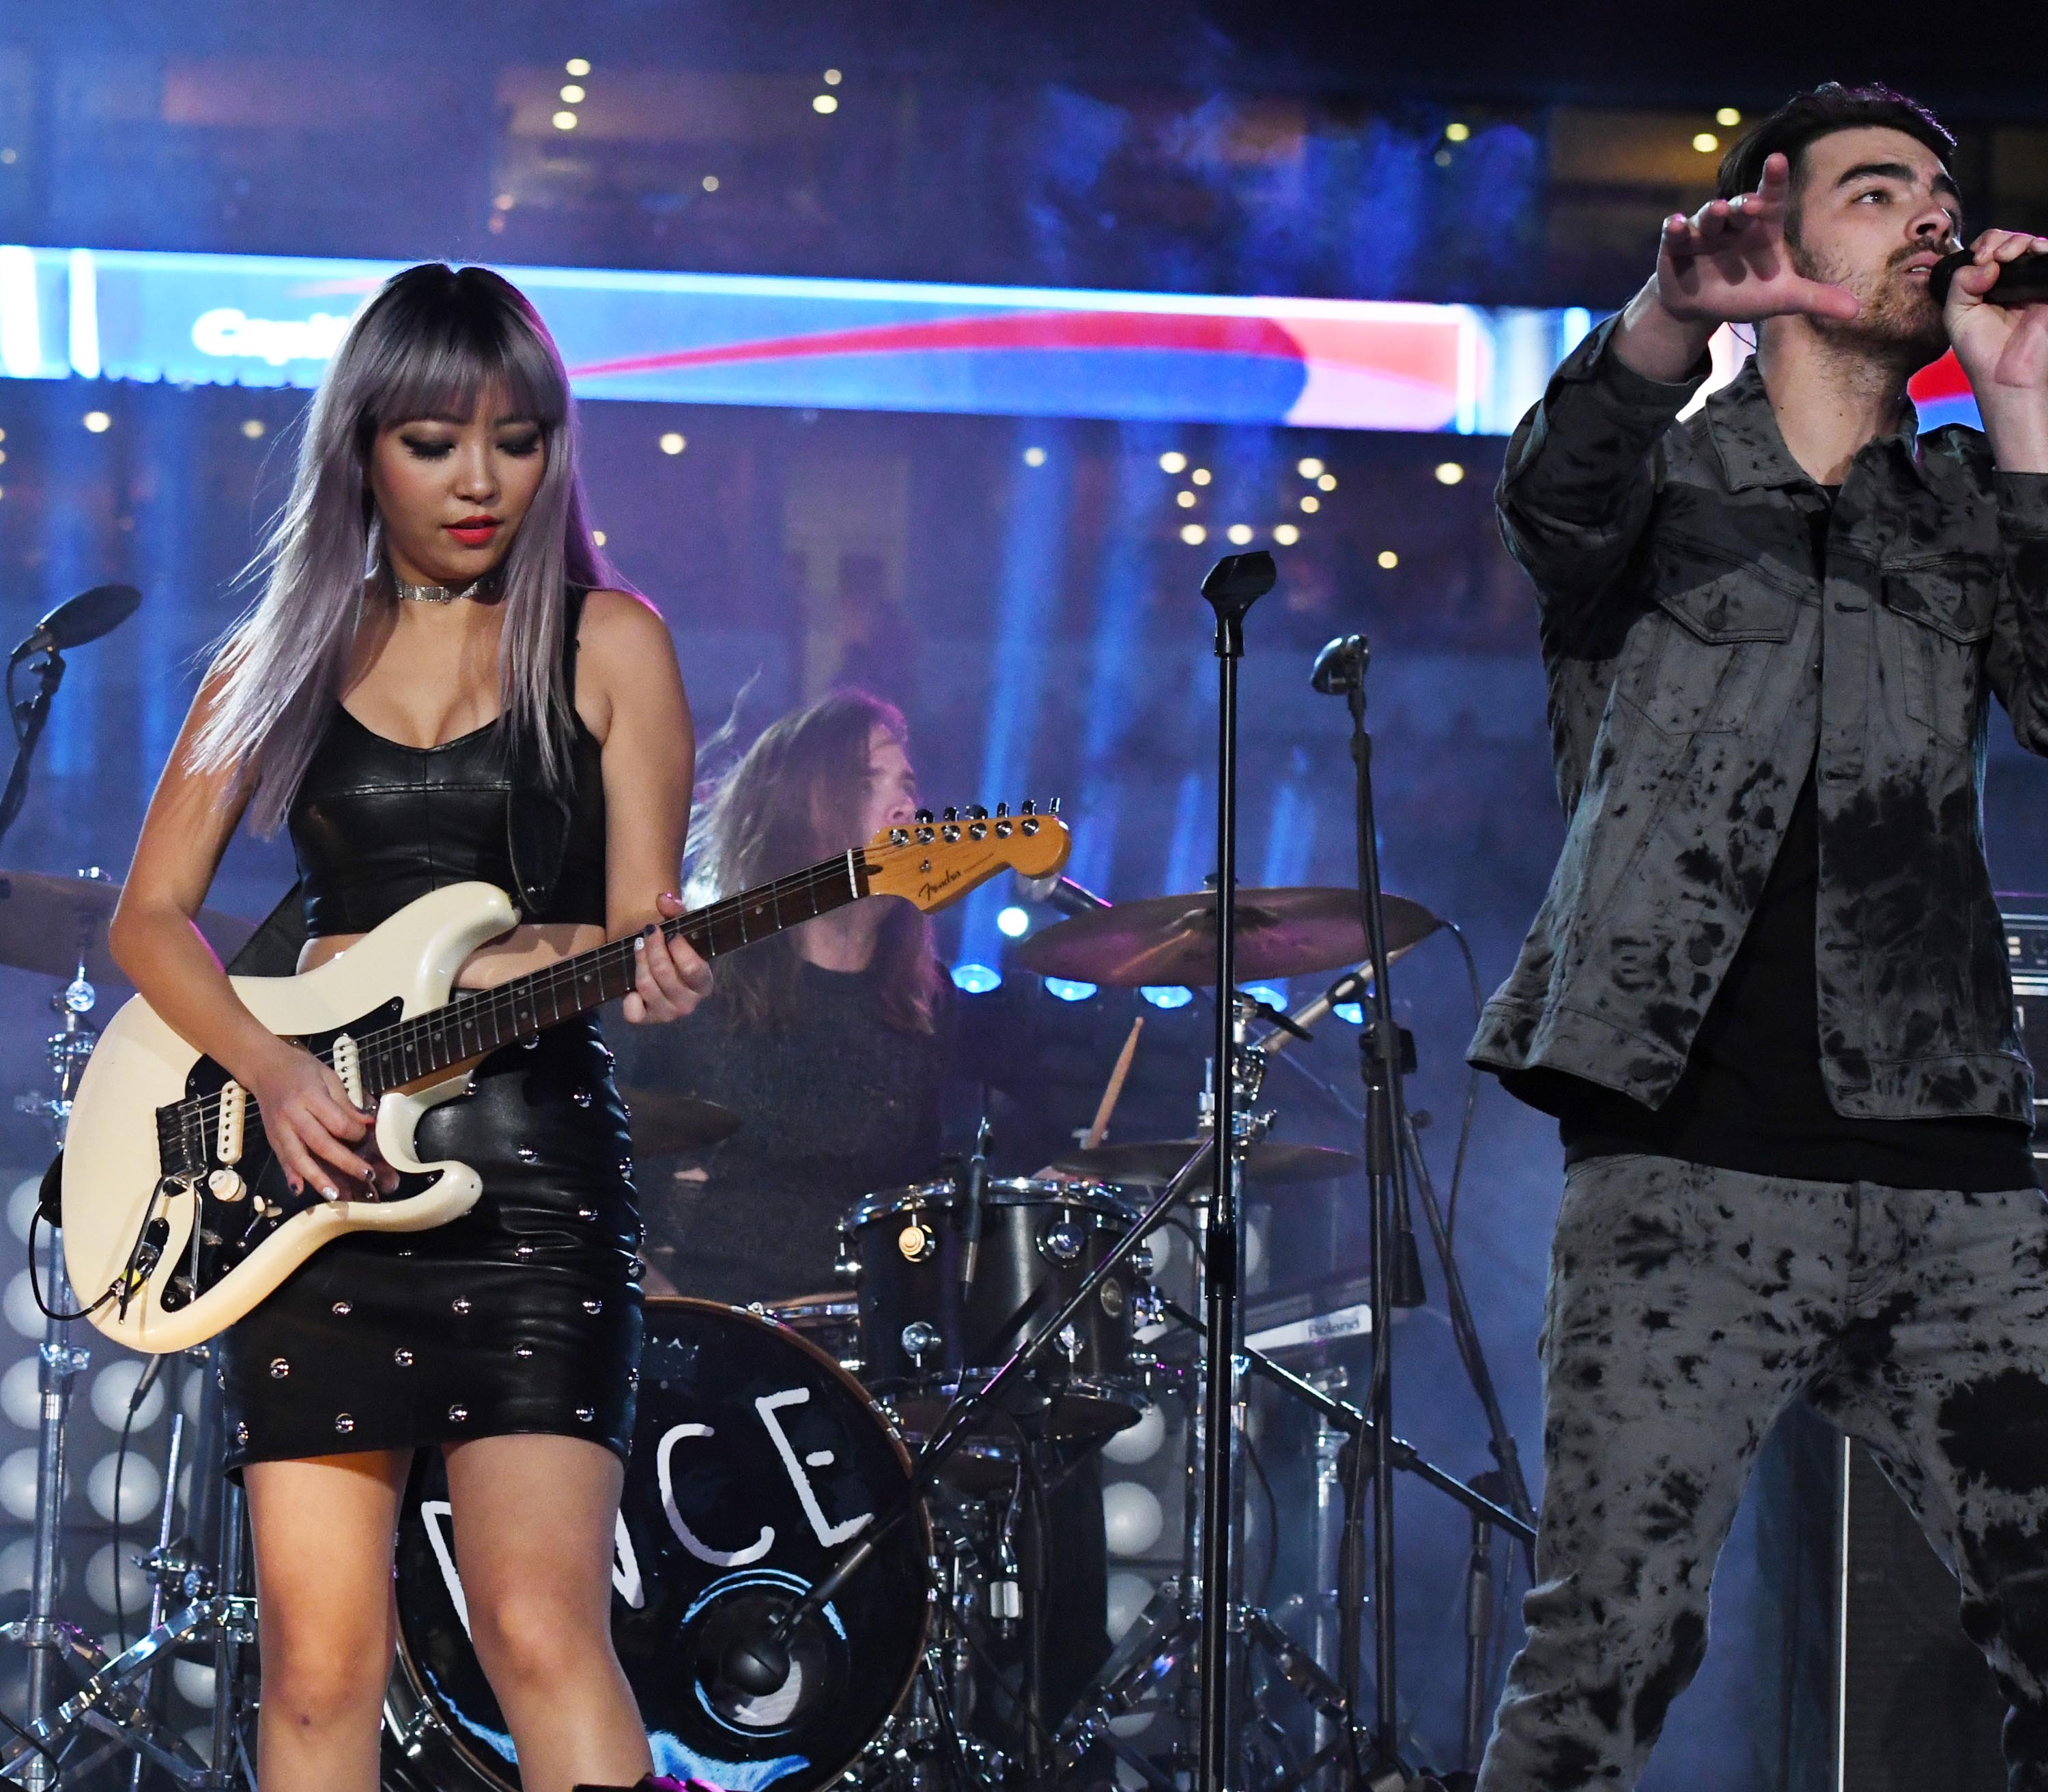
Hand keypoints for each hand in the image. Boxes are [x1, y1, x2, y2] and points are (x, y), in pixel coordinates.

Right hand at [244, 1041, 391, 1200]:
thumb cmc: (302, 1069)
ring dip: (317, 1177)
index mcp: (309, 1095)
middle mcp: (292, 1115)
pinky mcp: (271, 1138)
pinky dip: (291, 1175)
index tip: (368, 1137)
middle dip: (345, 1162)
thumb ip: (346, 1103)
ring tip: (335, 1195)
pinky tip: (299, 1189)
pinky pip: (282, 1159)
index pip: (336, 1121)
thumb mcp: (328, 1077)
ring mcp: (279, 1129)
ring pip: (299, 1157)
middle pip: (320, 1143)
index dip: (355, 1133)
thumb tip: (368, 1124)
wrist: (265, 1066)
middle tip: (367, 1175)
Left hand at [622, 892, 712, 1023]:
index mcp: (704, 983)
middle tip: (648, 933)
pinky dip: (629, 998)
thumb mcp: (683, 929)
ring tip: (639, 948)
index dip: (677, 947)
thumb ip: (677, 912)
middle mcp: (689, 1003)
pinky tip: (633, 986)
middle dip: (652, 948)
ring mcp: (668, 1014)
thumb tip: (663, 899)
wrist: (668, 971)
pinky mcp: (648, 1020)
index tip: (670, 933)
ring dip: (639, 962)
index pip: (692, 967)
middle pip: (664, 973)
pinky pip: (633, 1013)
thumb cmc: (678, 950)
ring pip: (646, 986)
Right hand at [1651, 154, 1861, 326]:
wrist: (1701, 307)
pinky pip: (1674, 232)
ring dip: (1711, 212)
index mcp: (1761, 229)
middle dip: (1743, 203)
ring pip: (1708, 215)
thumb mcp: (1782, 298)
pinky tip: (1675, 224)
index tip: (1777, 159)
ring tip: (1717, 211)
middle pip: (1740, 206)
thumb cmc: (1745, 293)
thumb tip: (1857, 311)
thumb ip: (1816, 299)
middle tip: (1751, 205)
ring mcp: (1704, 233)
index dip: (1774, 179)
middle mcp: (1733, 224)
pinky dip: (1674, 228)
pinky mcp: (1677, 245)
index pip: (1771, 198)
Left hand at [1945, 228, 2047, 393]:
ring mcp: (2034, 284)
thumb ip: (1961, 284)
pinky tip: (2033, 251)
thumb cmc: (1980, 351)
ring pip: (2034, 244)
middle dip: (2000, 240)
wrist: (2006, 376)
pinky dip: (2045, 248)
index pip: (1989, 248)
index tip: (1978, 259)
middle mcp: (2013, 281)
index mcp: (1988, 285)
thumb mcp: (1957, 315)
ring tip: (2007, 256)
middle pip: (2012, 241)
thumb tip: (1986, 261)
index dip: (1983, 245)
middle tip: (1993, 257)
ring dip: (2020, 241)